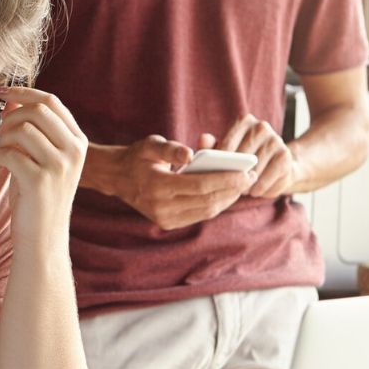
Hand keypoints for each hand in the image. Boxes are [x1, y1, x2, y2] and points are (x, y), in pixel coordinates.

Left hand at [0, 86, 88, 250]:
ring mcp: (60, 166)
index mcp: (77, 141)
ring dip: (3, 138)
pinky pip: (10, 153)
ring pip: (24, 129)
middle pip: (38, 110)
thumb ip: (31, 129)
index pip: (51, 101)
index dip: (23, 92)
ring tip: (1, 154)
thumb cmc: (38, 196)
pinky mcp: (40, 181)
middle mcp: (74, 151)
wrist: (43, 237)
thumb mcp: (39, 158)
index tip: (1, 93)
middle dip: (11, 117)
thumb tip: (11, 100)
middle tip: (0, 134)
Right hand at [112, 135, 255, 230]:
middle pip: (207, 201)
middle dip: (232, 190)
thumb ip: (171, 149)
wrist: (117, 178)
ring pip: (205, 211)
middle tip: (251, 176)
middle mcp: (160, 207)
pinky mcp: (167, 223)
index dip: (226, 180)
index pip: (200, 185)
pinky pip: (198, 215)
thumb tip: (191, 153)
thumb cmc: (138, 157)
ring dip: (227, 199)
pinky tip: (226, 193)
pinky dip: (215, 205)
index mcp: (156, 185)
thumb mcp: (150, 145)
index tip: (247, 171)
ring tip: (242, 185)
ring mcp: (164, 218)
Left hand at [214, 114, 306, 197]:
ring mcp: (275, 140)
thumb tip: (203, 139)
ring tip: (239, 190)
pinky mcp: (285, 156)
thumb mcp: (224, 151)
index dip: (219, 163)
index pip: (226, 143)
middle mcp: (261, 127)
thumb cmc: (242, 158)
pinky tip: (254, 191)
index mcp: (243, 121)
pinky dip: (259, 189)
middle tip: (225, 188)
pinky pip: (267, 179)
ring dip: (245, 184)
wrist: (277, 163)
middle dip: (232, 175)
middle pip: (241, 157)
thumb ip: (211, 146)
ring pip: (254, 169)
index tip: (212, 176)